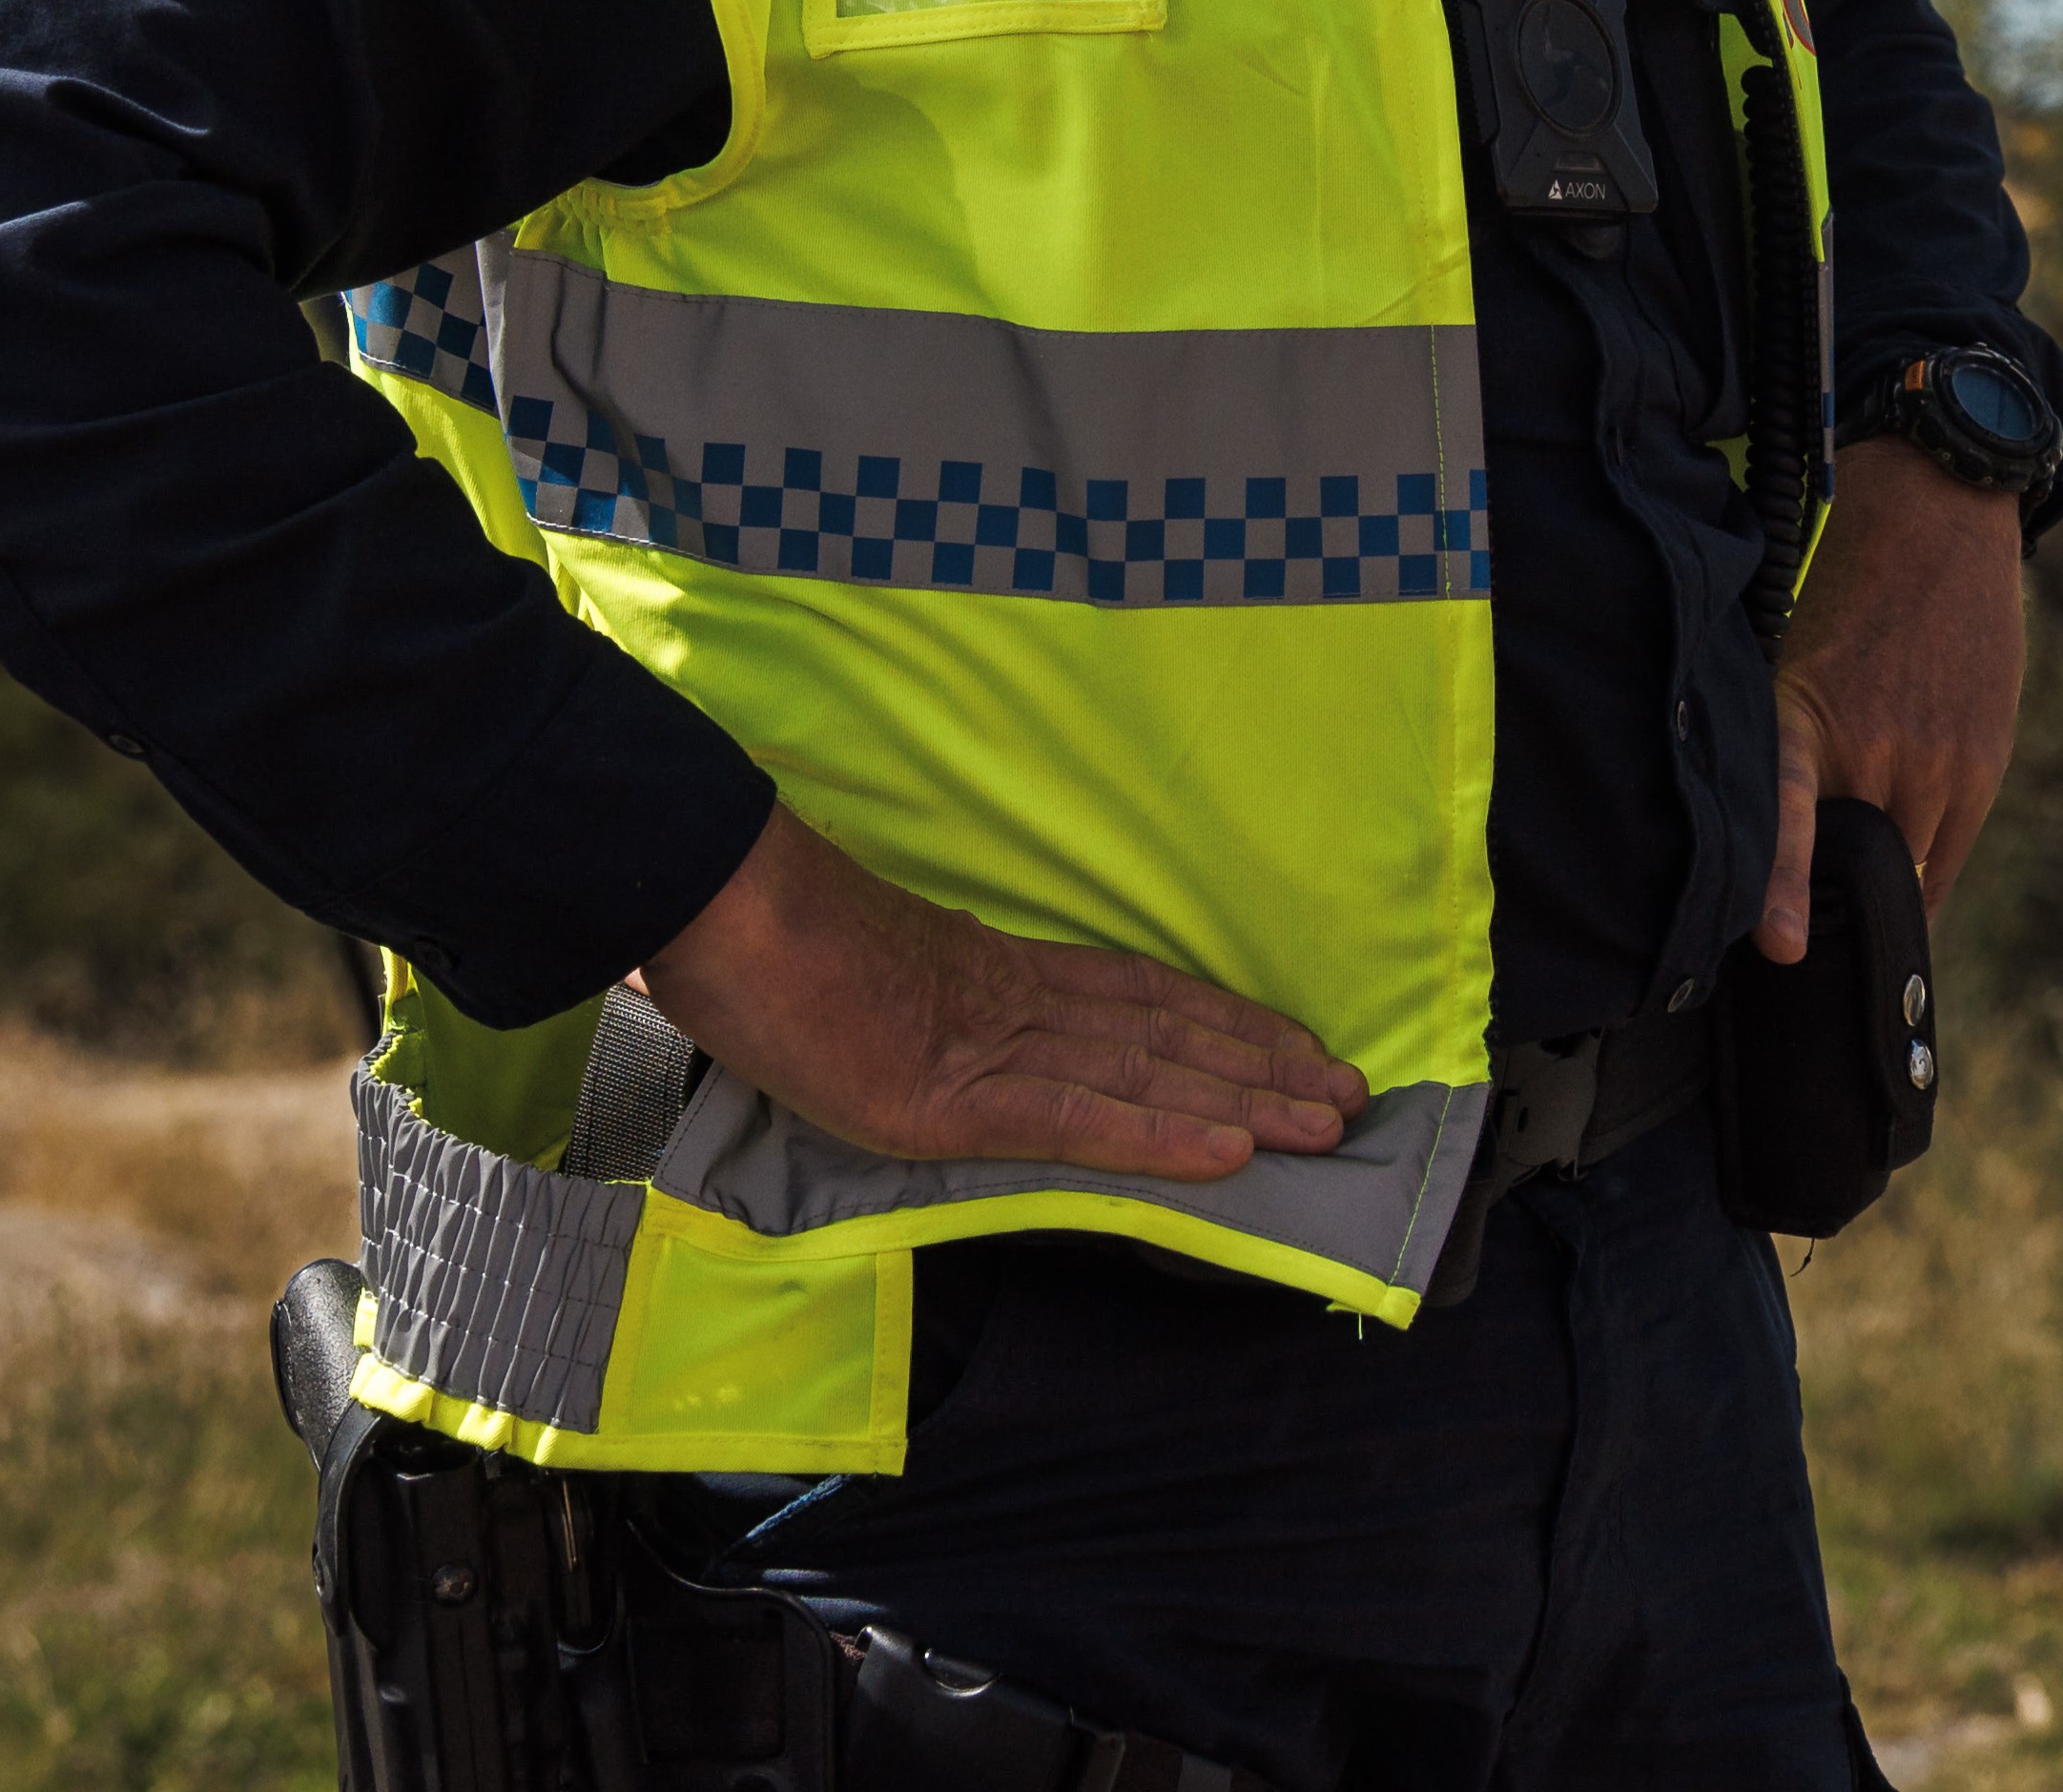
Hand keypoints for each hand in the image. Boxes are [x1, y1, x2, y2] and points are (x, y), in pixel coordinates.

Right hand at [635, 806, 1365, 1184]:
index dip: (1219, 1021)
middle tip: (1351, 1092)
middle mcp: (1013, 1003)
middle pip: (1165, 1033)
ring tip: (1326, 1122)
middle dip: (1262, 1065)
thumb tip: (914, 1035)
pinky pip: (1076, 1121)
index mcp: (991, 974)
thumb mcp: (856, 985)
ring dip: (1244, 1102)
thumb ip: (906, 1012)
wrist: (712, 908)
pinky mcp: (952, 1099)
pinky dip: (1159, 1138)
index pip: (1135, 997)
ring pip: (1146, 1074)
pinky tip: (1229, 1154)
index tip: (1290, 1042)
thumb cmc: (757, 943)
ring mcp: (987, 1049)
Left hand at [1763, 435, 2026, 960]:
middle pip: (1850, 864)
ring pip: (1904, 866)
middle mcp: (1872, 749)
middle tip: (1798, 921)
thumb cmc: (1845, 606)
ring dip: (1880, 874)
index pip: (1790, 818)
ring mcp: (1934, 762)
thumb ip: (1793, 760)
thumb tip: (1790, 852)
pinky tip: (1902, 877)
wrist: (1936, 528)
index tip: (1782, 946)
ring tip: (1856, 867)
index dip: (1783, 888)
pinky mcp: (1982, 765)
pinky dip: (1922, 873)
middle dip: (1827, 892)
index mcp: (1804, 722)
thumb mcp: (1793, 672)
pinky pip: (1947, 857)